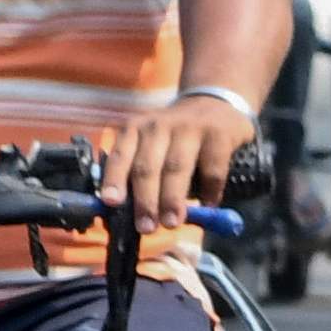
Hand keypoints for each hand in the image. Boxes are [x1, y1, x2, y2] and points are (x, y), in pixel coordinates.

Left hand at [99, 94, 256, 226]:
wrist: (216, 104)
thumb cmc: (176, 137)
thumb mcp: (152, 144)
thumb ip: (140, 172)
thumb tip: (132, 215)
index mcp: (135, 129)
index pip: (119, 155)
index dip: (114, 179)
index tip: (111, 202)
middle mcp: (159, 125)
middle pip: (147, 165)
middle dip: (145, 200)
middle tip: (147, 227)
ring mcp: (189, 127)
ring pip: (176, 167)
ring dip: (172, 198)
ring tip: (171, 223)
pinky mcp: (218, 134)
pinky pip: (212, 168)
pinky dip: (210, 191)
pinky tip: (209, 205)